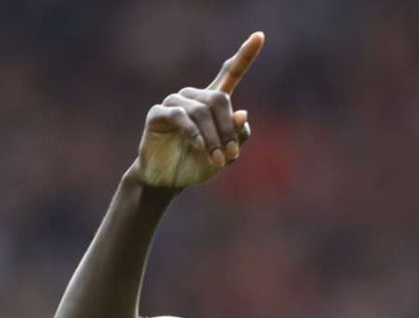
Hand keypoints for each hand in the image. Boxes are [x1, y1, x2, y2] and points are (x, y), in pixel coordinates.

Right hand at [133, 32, 264, 188]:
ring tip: (217, 160)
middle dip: (228, 129)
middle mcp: (195, 97)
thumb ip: (237, 136)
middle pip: (219, 99)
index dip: (245, 56)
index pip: (231, 73)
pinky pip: (181, 116)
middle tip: (230, 155)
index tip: (259, 36)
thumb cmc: (197, 164)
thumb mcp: (225, 155)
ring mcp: (175, 102)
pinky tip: (200, 148)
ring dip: (213, 138)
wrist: (169, 181)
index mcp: (213, 102)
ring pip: (202, 111)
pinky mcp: (158, 113)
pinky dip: (194, 134)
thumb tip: (243, 113)